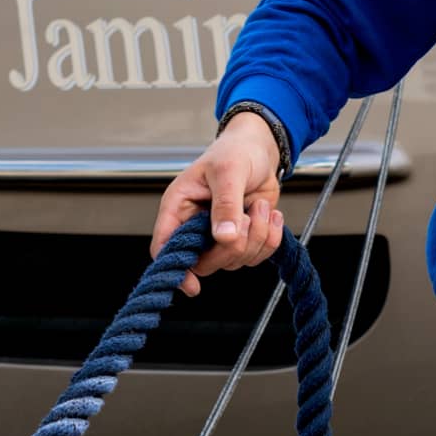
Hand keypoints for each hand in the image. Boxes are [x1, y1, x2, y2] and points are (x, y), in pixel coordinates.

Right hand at [152, 109, 289, 294]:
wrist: (260, 150)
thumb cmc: (235, 152)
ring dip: (257, 237)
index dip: (176, 270)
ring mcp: (219, 235)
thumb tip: (224, 238)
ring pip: (235, 261)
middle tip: (248, 216)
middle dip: (235, 246)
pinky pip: (256, 256)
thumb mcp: (228, 172)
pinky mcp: (242, 237)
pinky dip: (270, 239)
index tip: (192, 286)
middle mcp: (195, 226)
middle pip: (206, 262)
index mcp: (178, 208)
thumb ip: (226, 205)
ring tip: (259, 207)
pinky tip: (271, 215)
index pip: (164, 248)